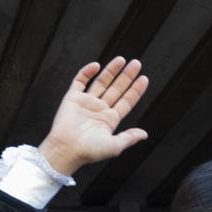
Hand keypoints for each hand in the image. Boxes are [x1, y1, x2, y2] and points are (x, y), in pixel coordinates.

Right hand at [38, 57, 148, 175]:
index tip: (144, 78)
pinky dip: (87, 72)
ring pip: (101, 82)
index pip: (126, 101)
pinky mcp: (72, 98)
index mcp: (110, 120)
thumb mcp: (114, 146)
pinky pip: (80, 81)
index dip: (135, 90)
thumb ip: (129, 137)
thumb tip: (145, 134)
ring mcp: (86, 102)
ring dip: (111, 71)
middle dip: (126, 76)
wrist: (66, 150)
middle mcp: (99, 109)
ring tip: (121, 60)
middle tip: (136, 64)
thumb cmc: (88, 151)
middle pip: (116, 88)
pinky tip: (96, 66)